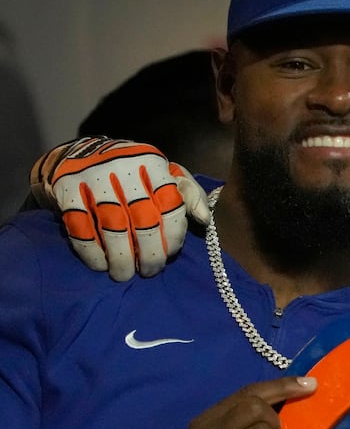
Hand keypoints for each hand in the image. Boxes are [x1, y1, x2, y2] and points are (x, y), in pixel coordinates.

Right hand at [30, 137, 209, 280]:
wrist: (79, 153)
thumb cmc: (134, 173)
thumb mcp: (166, 174)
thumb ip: (189, 194)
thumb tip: (204, 219)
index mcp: (152, 162)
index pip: (171, 204)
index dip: (173, 235)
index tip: (170, 254)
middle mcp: (123, 167)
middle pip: (143, 219)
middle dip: (150, 253)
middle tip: (150, 271)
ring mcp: (93, 177)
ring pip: (112, 226)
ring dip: (120, 258)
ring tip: (124, 275)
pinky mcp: (67, 189)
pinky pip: (80, 226)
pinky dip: (90, 251)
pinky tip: (100, 265)